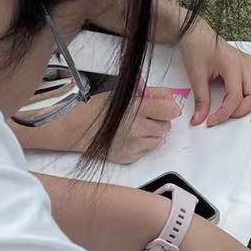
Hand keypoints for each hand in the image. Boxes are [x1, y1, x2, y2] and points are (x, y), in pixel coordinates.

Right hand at [12, 86, 179, 159]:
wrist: (79, 128)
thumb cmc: (100, 107)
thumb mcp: (126, 93)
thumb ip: (151, 93)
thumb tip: (171, 97)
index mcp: (137, 108)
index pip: (171, 110)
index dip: (170, 108)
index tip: (164, 107)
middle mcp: (137, 129)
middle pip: (167, 126)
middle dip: (161, 120)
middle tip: (148, 116)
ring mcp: (134, 145)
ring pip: (159, 139)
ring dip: (153, 132)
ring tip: (138, 126)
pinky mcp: (129, 157)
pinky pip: (146, 150)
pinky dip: (143, 143)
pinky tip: (130, 137)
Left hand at [178, 18, 250, 126]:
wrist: (197, 34)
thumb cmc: (196, 50)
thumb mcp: (195, 76)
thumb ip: (201, 100)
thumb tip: (199, 120)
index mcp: (234, 64)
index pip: (236, 97)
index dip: (224, 114)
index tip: (209, 121)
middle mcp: (247, 64)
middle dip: (241, 110)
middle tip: (223, 115)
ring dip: (249, 104)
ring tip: (230, 108)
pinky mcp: (250, 66)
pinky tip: (235, 99)